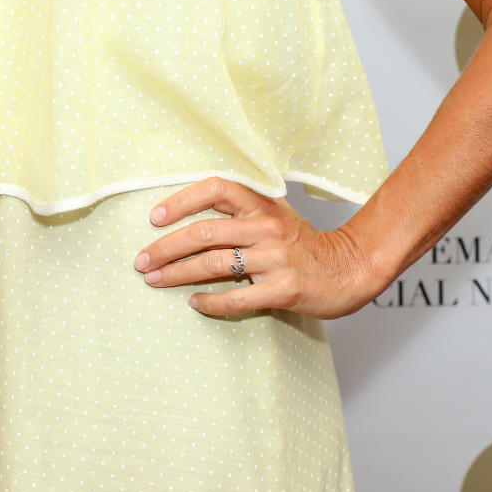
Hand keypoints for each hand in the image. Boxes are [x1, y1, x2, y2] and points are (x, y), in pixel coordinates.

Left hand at [132, 177, 376, 319]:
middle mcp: (267, 227)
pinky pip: (237, 297)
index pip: (215, 188)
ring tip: (155, 280)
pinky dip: (210, 302)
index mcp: (263, 204)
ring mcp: (275, 258)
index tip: (154, 218)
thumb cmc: (304, 244)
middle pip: (204, 232)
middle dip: (166, 247)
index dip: (181, 200)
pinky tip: (194, 303)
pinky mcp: (283, 288)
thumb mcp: (274, 216)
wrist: (350, 269)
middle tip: (142, 261)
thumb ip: (240, 212)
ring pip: (214, 264)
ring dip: (178, 274)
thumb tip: (187, 219)